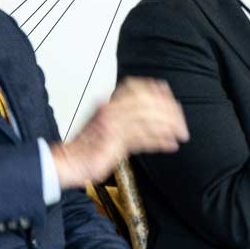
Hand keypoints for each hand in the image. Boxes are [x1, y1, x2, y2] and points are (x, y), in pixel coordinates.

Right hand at [54, 78, 187, 188]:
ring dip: (168, 127)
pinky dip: (159, 141)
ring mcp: (110, 125)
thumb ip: (126, 114)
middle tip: (181, 123)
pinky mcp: (112, 142)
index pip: (136, 87)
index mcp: (108, 103)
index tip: (172, 101)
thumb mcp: (106, 123)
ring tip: (181, 134)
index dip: (157, 92)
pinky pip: (141, 139)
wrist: (68, 161)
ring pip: (146, 119)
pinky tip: (170, 144)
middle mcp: (109, 110)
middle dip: (168, 111)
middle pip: (146, 102)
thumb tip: (154, 109)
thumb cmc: (88, 146)